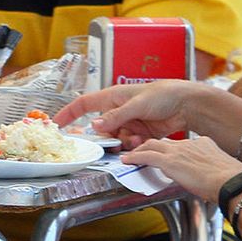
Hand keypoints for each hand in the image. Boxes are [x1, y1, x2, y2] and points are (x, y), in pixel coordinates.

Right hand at [54, 80, 197, 148]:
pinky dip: (134, 145)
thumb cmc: (162, 94)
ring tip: (137, 137)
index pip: (83, 105)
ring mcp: (128, 123)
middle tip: (115, 140)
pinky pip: (129, 145)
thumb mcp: (136, 104)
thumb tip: (94, 126)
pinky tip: (143, 140)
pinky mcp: (139, 134)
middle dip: (107, 137)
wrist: (185, 104)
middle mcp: (117, 111)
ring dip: (124, 142)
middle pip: (101, 130)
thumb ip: (115, 117)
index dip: (69, 113)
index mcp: (111, 98)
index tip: (56, 124)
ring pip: (115, 139)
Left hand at [120, 136, 241, 201]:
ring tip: (131, 155)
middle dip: (151, 146)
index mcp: (203, 144)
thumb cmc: (230, 181)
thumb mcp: (219, 169)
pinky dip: (134, 157)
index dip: (171, 150)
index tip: (168, 155)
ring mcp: (178, 151)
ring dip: (139, 150)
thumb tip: (208, 181)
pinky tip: (127, 160)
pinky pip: (146, 156)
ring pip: (152, 145)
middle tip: (142, 151)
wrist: (231, 182)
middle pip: (164, 142)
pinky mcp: (169, 161)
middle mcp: (188, 144)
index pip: (182, 145)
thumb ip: (210, 170)